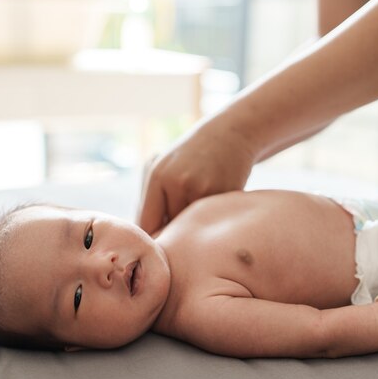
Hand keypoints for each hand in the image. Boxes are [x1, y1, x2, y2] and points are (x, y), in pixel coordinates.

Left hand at [137, 124, 255, 233]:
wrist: (231, 134)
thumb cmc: (191, 156)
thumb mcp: (164, 168)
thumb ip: (152, 202)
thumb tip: (148, 241)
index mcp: (158, 176)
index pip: (146, 224)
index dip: (151, 239)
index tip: (157, 245)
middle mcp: (177, 182)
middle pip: (170, 229)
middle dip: (175, 232)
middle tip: (184, 226)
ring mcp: (203, 188)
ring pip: (192, 227)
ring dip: (195, 226)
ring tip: (201, 212)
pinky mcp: (225, 194)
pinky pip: (212, 219)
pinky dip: (213, 218)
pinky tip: (216, 204)